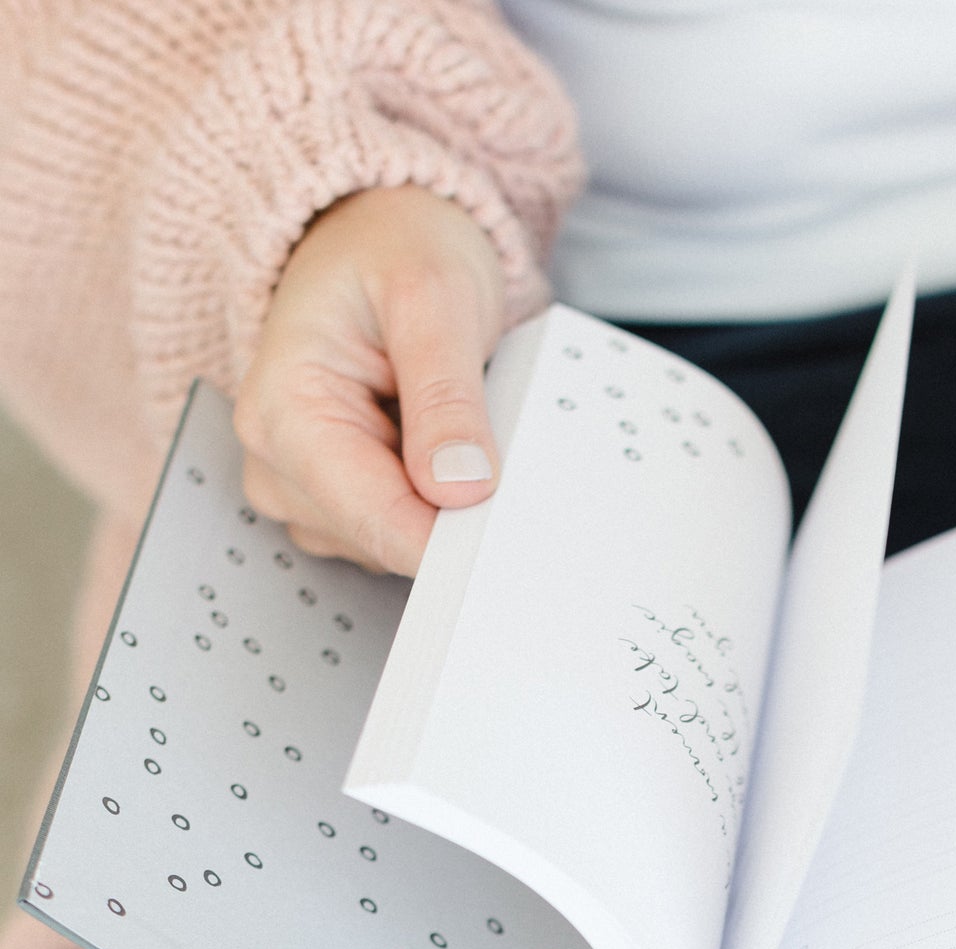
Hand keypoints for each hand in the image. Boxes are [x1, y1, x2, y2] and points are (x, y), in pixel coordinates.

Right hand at [234, 186, 505, 576]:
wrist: (375, 232)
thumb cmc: (393, 247)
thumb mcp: (434, 297)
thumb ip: (446, 394)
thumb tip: (461, 486)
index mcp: (284, 413)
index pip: (374, 518)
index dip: (450, 539)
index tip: (512, 536)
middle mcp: (277, 462)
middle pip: (383, 539)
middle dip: (450, 514)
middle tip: (497, 450)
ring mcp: (302, 485)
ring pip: (393, 543)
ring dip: (443, 504)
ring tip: (461, 430)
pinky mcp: (334, 495)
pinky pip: (397, 529)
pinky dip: (434, 500)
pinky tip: (444, 449)